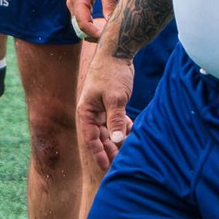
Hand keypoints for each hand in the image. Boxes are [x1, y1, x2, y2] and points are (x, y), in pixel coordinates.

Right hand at [67, 0, 118, 41]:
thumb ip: (109, 3)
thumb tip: (112, 22)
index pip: (83, 24)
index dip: (95, 34)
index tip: (109, 38)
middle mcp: (72, 3)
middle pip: (80, 28)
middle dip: (94, 36)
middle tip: (111, 40)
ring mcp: (74, 5)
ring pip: (81, 26)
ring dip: (93, 32)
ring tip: (109, 35)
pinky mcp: (78, 5)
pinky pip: (83, 20)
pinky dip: (92, 26)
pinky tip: (105, 28)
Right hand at [78, 51, 134, 174]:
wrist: (117, 52)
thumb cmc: (112, 73)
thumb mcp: (115, 98)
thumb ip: (115, 120)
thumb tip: (116, 141)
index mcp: (86, 112)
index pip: (91, 138)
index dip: (98, 153)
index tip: (106, 167)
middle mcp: (92, 112)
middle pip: (100, 136)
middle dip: (110, 149)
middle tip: (121, 163)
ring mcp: (101, 108)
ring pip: (109, 129)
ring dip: (118, 139)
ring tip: (128, 151)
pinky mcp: (111, 103)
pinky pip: (116, 120)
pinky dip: (123, 127)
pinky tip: (132, 134)